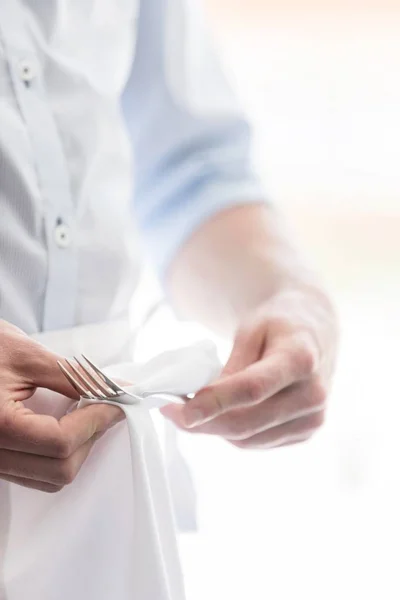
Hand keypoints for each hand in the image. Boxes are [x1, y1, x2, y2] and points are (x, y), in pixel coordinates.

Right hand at [0, 320, 122, 491]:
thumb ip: (75, 378)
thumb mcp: (28, 356)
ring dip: (78, 448)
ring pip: (48, 478)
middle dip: (91, 436)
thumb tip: (116, 389)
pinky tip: (67, 423)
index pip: (60, 442)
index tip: (118, 401)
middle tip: (107, 405)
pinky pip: (34, 472)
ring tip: (88, 412)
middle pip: (59, 469)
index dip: (97, 421)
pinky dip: (59, 453)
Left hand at [161, 289, 337, 448]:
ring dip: (214, 429)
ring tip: (191, 411)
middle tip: (170, 411)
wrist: (314, 331)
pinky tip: (218, 415)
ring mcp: (312, 418)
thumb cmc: (278, 325)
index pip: (252, 388)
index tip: (181, 411)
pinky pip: (258, 443)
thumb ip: (231, 366)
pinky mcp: (305, 433)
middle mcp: (313, 394)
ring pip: (249, 439)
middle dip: (203, 422)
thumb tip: (204, 401)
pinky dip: (232, 433)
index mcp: (301, 358)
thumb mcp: (251, 330)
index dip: (215, 402)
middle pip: (247, 422)